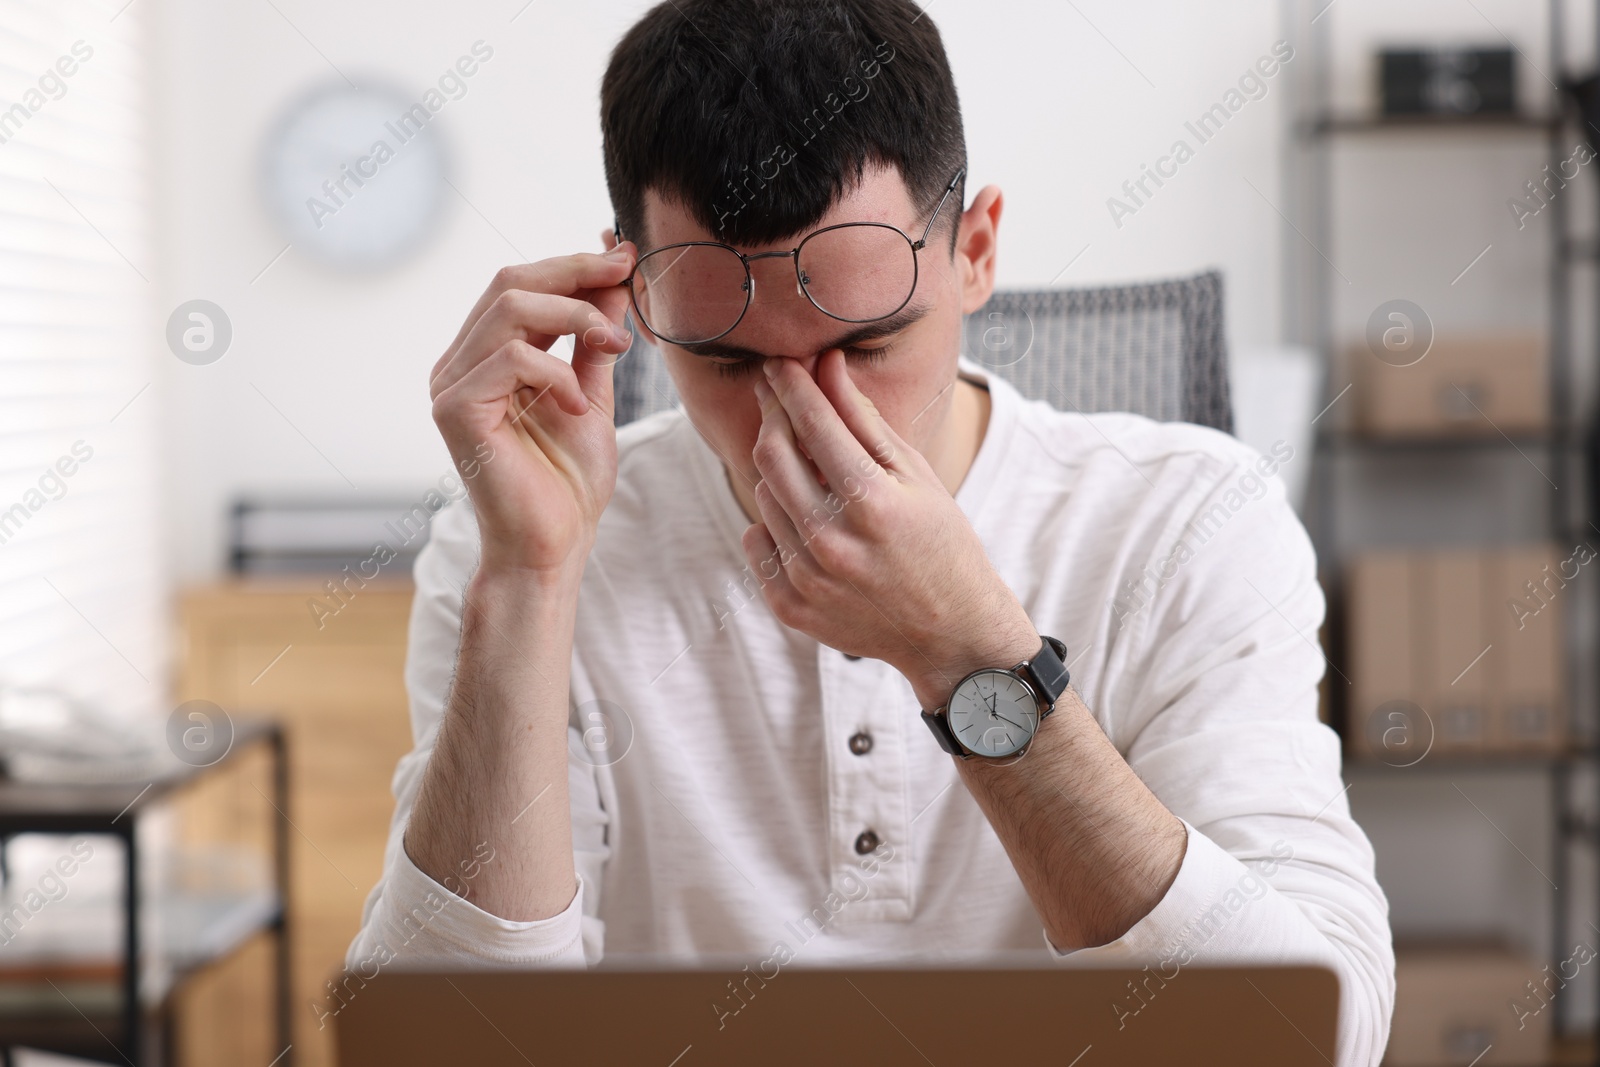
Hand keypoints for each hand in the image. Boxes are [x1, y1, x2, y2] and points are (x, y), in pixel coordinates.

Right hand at [429, 248, 636, 581]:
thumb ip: (594, 340)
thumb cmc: (568, 484)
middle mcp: (459, 364)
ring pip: (509, 308)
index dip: (574, 264)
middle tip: (626, 275)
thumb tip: (615, 278)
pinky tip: (580, 408)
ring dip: (574, 316)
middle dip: (575, 271)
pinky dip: (558, 373)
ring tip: (615, 345)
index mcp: (485, 357)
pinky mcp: (455, 411)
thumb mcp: (592, 394)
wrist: (552, 545)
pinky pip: (511, 359)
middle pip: (510, 281)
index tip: (626, 257)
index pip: (521, 285)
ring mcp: (450, 385)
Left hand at [740, 350, 1038, 707]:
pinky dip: (772, 522)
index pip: (812, 424)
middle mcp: (832, 542)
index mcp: (871, 502)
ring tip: (806, 465)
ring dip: (777, 471)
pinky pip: (758, 543)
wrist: (952, 633)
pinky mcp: (792, 608)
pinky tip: (803, 517)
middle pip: (772, 455)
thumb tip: (826, 365)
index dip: (791, 385)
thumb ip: (864, 421)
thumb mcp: (917, 476)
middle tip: (776, 395)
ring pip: (763, 496)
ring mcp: (808, 580)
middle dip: (771, 415)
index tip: (778, 362)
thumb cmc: (942, 543)